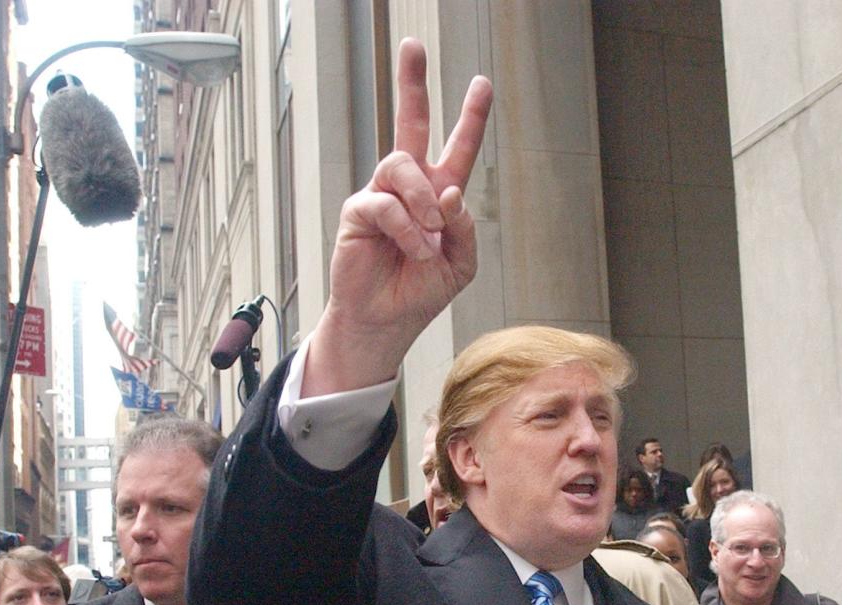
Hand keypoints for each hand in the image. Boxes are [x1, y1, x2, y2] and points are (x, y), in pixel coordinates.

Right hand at [304, 38, 492, 395]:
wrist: (387, 321)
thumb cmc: (420, 292)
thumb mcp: (461, 264)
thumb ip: (465, 228)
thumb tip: (451, 193)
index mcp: (438, 196)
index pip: (456, 148)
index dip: (470, 117)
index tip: (482, 84)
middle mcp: (409, 189)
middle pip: (410, 124)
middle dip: (412, 84)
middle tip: (413, 47)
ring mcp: (382, 196)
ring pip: (403, 166)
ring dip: (424, 199)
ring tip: (429, 231)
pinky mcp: (359, 212)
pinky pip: (387, 203)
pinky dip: (407, 229)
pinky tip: (411, 248)